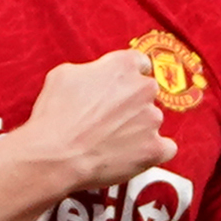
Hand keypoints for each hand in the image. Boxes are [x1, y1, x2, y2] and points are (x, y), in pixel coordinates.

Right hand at [0, 48, 177, 196]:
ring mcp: (152, 120)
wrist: (55, 155)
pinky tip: (136, 156)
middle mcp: (143, 88)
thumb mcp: (64, 75)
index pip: (139, 64)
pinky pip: (166, 148)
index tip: (119, 89)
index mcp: (123, 65)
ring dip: (138, 128)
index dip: (127, 77)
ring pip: (152, 121)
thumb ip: (91, 71)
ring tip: (113, 142)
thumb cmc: (54, 114)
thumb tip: (96, 77)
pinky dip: (153, 151)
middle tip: (109, 119)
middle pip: (146, 92)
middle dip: (131, 103)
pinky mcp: (154, 149)